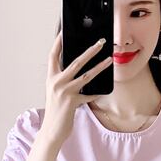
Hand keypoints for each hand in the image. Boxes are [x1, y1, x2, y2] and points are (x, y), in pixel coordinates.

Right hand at [40, 31, 113, 146]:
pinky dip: (97, 93)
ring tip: (109, 60)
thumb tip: (79, 71)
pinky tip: (104, 90)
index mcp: (51, 78)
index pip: (53, 55)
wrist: (51, 130)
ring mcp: (64, 92)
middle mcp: (56, 82)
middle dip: (90, 51)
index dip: (58, 42)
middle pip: (75, 61)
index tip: (64, 31)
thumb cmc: (56, 111)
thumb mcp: (56, 92)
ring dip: (99, 67)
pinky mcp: (72, 102)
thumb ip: (65, 81)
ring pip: (86, 75)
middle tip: (100, 42)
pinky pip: (89, 95)